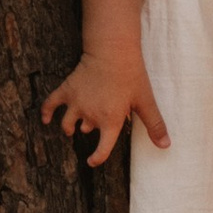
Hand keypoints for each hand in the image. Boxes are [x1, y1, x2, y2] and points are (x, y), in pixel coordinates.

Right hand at [42, 48, 169, 164]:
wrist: (112, 51)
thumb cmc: (131, 75)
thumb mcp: (146, 101)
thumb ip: (155, 125)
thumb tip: (166, 146)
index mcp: (110, 121)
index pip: (102, 150)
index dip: (97, 158)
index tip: (92, 161)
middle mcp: (90, 116)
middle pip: (85, 131)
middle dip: (88, 130)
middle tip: (92, 126)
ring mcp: (76, 104)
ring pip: (67, 124)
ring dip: (70, 127)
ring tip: (72, 127)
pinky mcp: (66, 90)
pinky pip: (50, 104)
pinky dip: (46, 112)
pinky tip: (45, 118)